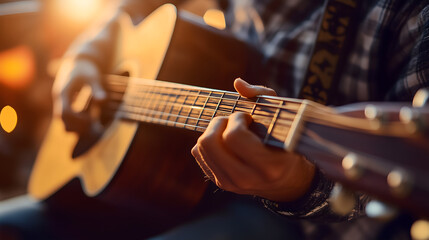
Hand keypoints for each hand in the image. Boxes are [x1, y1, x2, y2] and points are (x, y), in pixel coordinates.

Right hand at [52, 57, 106, 133]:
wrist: (79, 61)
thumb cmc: (87, 68)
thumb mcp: (94, 77)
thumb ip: (97, 89)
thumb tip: (103, 100)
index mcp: (63, 91)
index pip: (65, 112)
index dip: (77, 119)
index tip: (91, 121)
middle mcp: (58, 98)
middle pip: (61, 119)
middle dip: (76, 125)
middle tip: (93, 126)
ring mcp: (60, 101)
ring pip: (63, 120)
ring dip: (76, 124)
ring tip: (93, 124)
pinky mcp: (65, 103)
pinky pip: (67, 117)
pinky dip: (77, 121)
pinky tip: (91, 119)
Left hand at [191, 78, 314, 201]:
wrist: (285, 180)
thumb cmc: (284, 142)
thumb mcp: (283, 118)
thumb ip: (263, 95)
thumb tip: (238, 83)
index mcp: (267, 166)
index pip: (234, 137)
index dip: (236, 119)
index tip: (247, 117)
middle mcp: (246, 179)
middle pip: (210, 142)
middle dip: (219, 123)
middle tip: (234, 121)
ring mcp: (230, 183)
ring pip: (200, 147)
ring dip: (212, 130)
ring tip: (230, 130)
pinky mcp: (219, 182)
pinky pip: (197, 153)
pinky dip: (207, 141)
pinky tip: (224, 141)